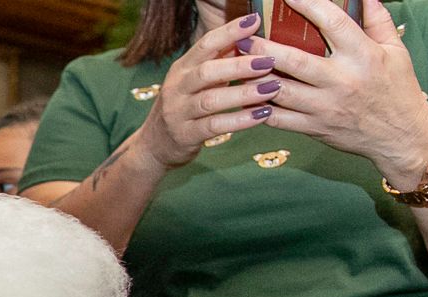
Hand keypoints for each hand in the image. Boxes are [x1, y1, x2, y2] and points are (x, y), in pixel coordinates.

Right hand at [134, 9, 279, 168]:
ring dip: (244, 93)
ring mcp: (178, 113)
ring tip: (272, 88)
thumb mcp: (195, 81)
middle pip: (207, 71)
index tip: (254, 21)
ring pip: (211, 100)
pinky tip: (261, 115)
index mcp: (182, 68)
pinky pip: (214, 126)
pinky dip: (240, 120)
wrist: (155, 144)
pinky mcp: (185, 135)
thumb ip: (220, 61)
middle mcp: (176, 88)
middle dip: (240, 65)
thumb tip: (253, 39)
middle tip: (269, 61)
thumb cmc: (185, 106)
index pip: (205, 44)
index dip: (230, 32)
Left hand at [252, 0, 427, 182]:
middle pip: (295, 61)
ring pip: (281, 91)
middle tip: (242, 37)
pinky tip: (243, 96)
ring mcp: (325, 107)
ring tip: (236, 65)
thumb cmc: (397, 89)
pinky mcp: (314, 128)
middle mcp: (341, 80)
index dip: (309, 5)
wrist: (400, 135)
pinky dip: (258, 108)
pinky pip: (279, 118)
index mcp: (363, 56)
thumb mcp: (395, 51)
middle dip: (265, 49)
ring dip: (254, 78)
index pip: (333, 23)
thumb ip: (377, 21)